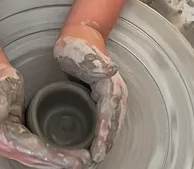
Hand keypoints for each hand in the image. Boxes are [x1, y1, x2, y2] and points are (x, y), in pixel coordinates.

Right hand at [0, 65, 91, 168]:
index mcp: (4, 137)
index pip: (34, 150)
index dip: (54, 156)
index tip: (73, 159)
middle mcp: (8, 145)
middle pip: (39, 158)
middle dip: (61, 162)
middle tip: (84, 161)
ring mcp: (14, 144)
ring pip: (40, 158)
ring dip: (60, 161)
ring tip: (81, 160)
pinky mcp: (21, 140)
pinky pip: (40, 152)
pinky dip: (54, 155)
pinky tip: (68, 155)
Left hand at [54, 24, 127, 163]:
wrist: (80, 37)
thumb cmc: (78, 46)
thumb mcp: (82, 53)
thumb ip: (94, 63)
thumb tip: (110, 71)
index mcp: (110, 85)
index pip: (109, 115)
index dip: (104, 135)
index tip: (98, 152)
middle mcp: (115, 93)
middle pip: (113, 125)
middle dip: (106, 145)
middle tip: (94, 161)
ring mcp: (111, 97)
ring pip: (111, 126)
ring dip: (105, 143)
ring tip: (94, 159)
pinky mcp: (103, 99)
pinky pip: (105, 121)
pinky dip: (101, 136)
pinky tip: (94, 146)